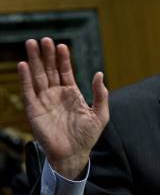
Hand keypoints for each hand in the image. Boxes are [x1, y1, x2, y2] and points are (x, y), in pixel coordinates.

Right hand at [17, 38, 108, 179]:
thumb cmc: (87, 136)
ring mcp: (44, 101)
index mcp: (72, 93)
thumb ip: (101, 94)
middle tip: (45, 39)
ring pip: (37, 76)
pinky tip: (23, 65)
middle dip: (47, 55)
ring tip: (32, 44)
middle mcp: (56, 94)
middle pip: (49, 70)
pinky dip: (25, 78)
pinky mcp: (34, 110)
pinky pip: (28, 91)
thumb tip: (99, 73)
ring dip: (34, 61)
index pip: (65, 71)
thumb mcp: (100, 114)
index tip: (62, 46)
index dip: (63, 59)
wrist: (74, 154)